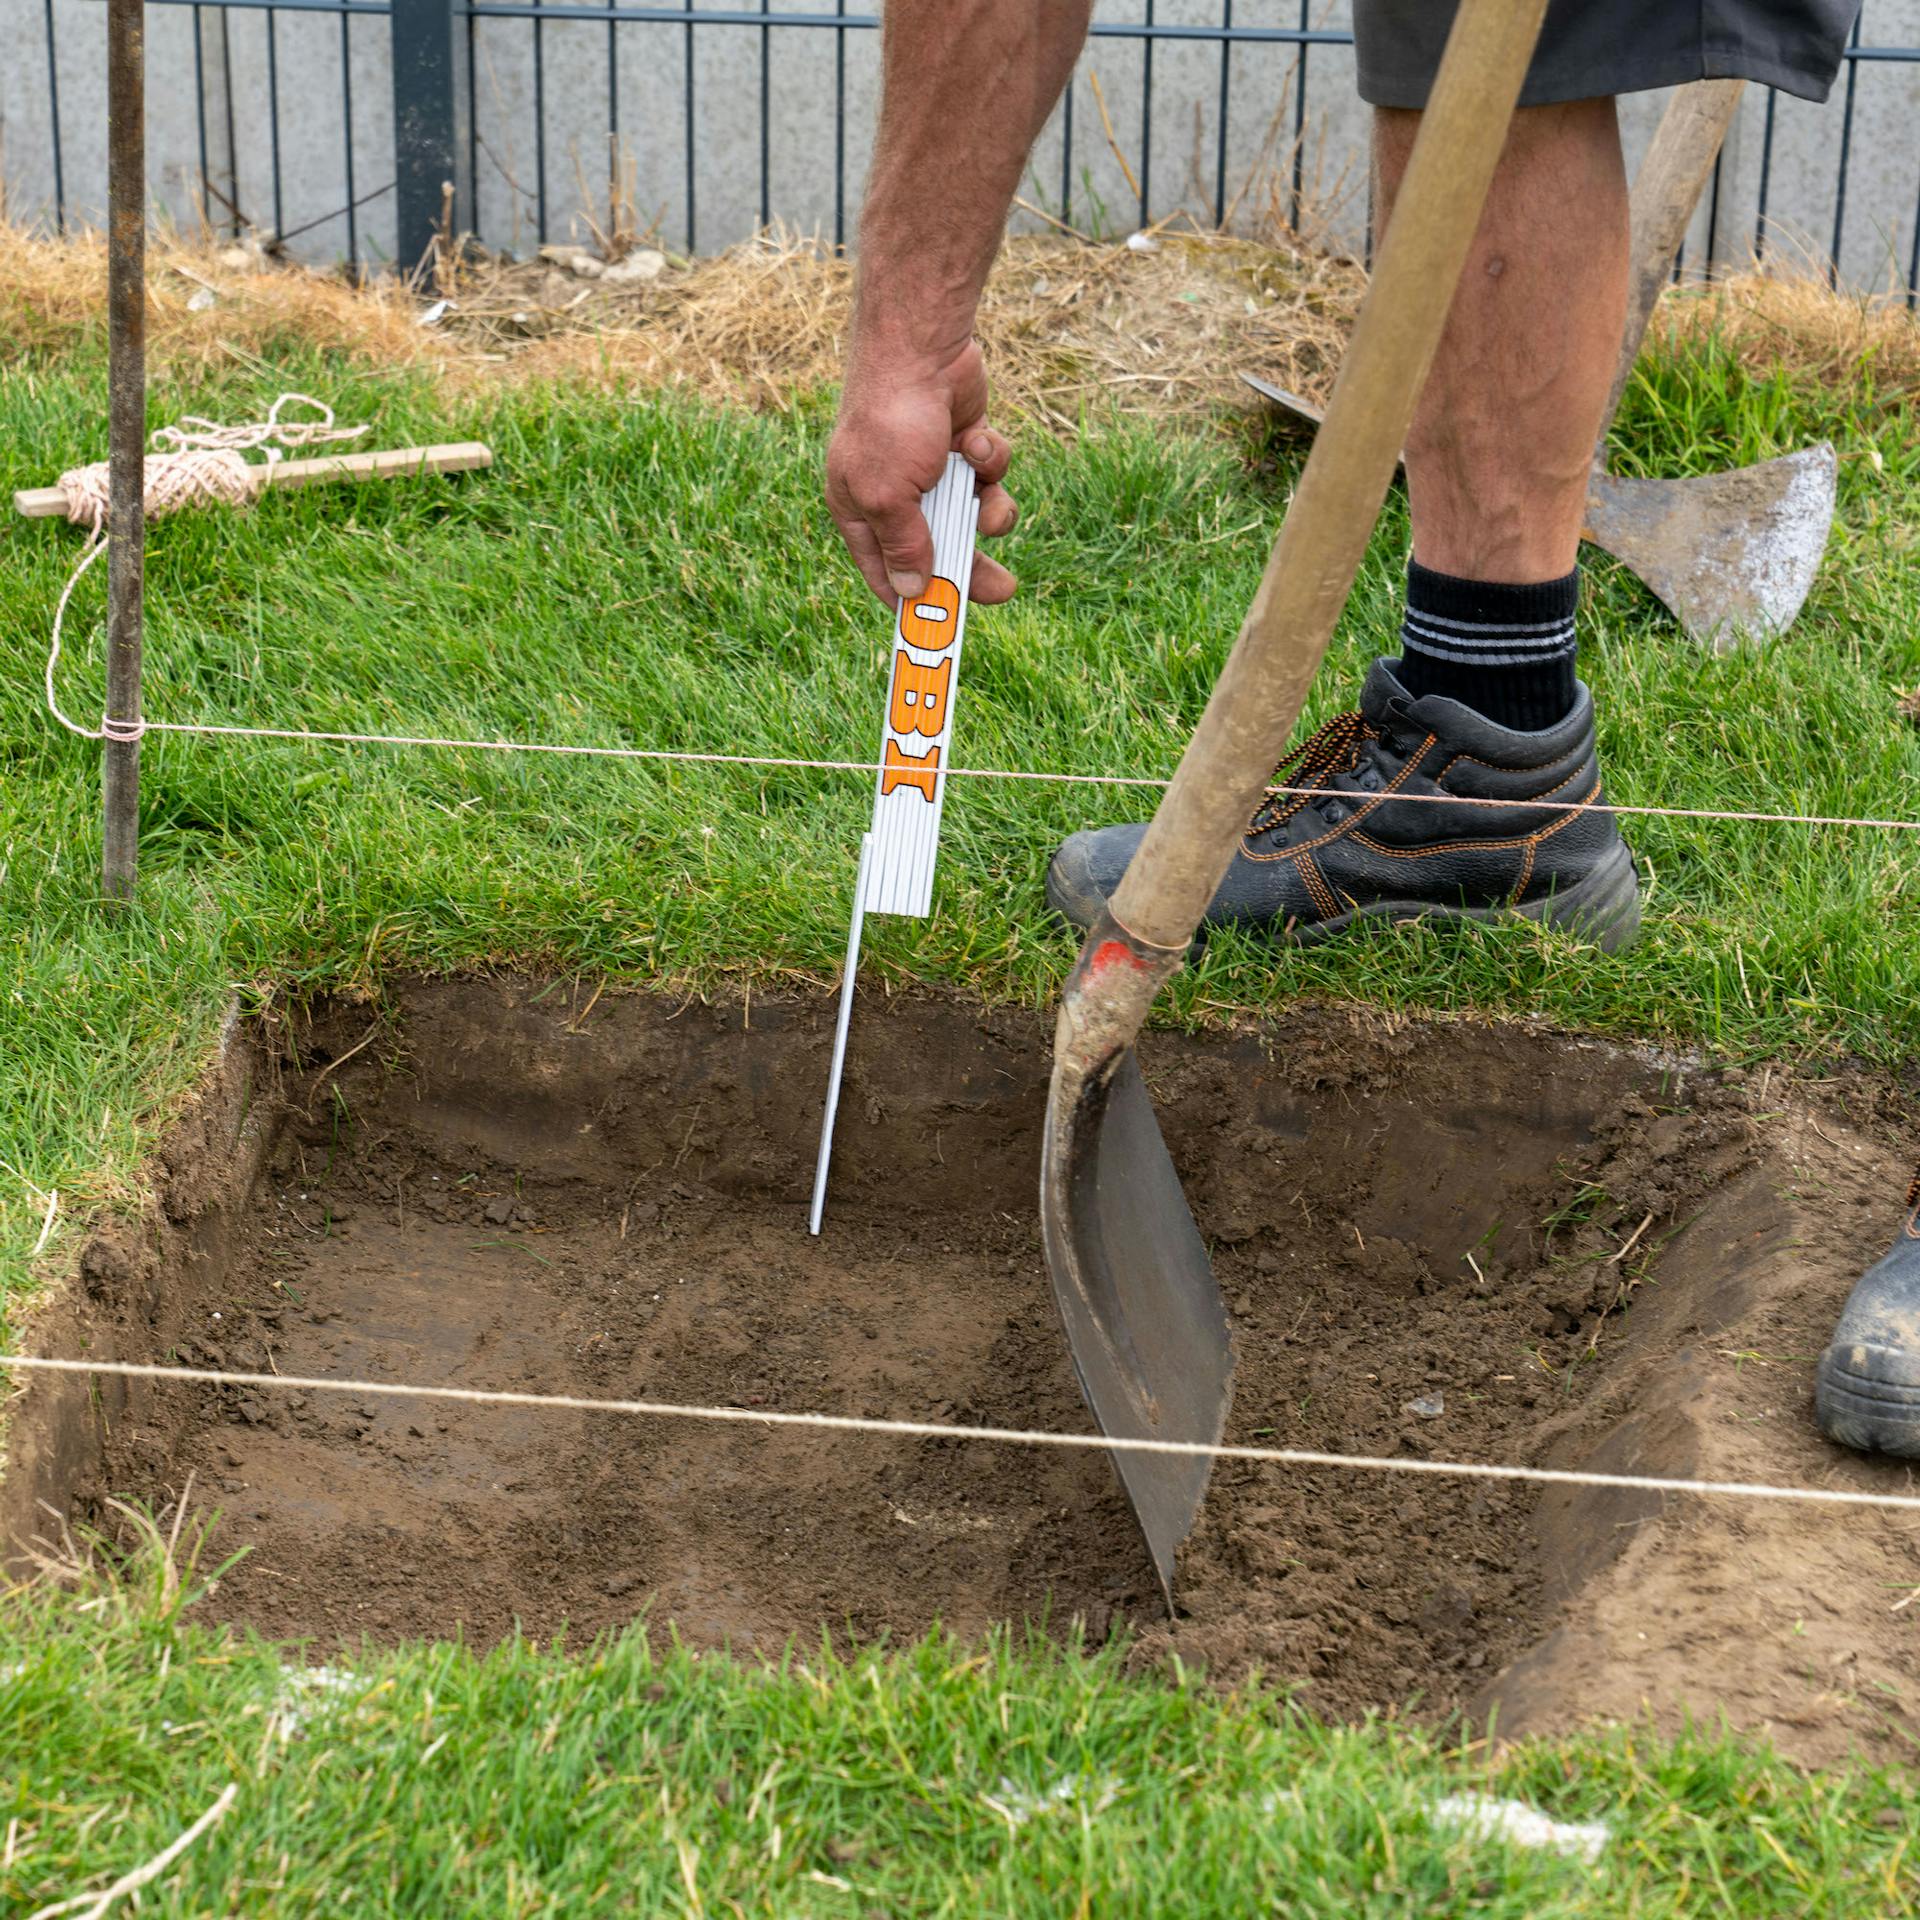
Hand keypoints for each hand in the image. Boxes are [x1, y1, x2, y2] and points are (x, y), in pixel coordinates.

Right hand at [826, 338, 1018, 609]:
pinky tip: (976, 438)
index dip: (913, 601)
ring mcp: (932, 472)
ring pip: (972, 515)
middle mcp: (895, 495)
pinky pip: (988, 475)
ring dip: (988, 510)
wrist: (922, 347)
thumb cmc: (890, 420)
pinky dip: (989, 462)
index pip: (886, 573)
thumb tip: (913, 591)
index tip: (941, 630)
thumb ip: (904, 546)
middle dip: (972, 569)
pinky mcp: (964, 448)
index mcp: (862, 511)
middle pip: (939, 552)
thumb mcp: (888, 495)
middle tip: (1004, 590)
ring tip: (990, 499)